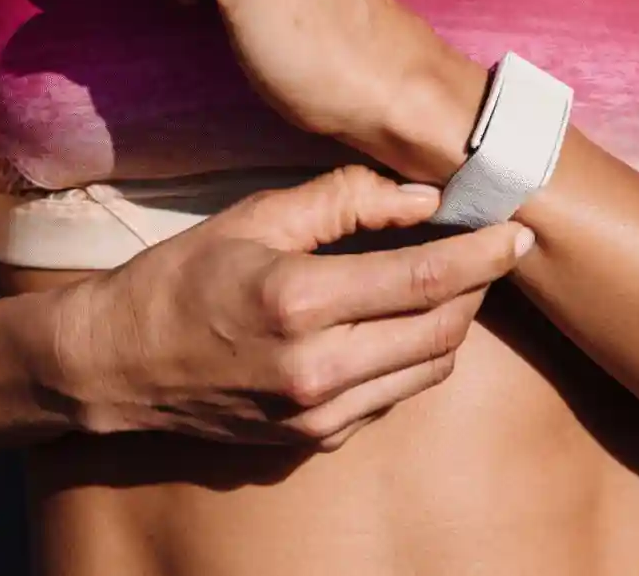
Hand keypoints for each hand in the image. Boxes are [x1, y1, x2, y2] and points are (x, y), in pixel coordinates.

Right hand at [51, 166, 530, 449]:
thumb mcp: (256, 217)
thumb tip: (422, 197)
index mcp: (299, 302)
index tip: (519, 231)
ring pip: (428, 368)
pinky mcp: (314, 440)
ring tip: (446, 282)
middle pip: (442, 329)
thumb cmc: (183, 277)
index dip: (483, 255)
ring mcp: (317, 414)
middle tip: (487, 250)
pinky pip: (392, 396)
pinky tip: (396, 323)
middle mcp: (315, 369)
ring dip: (451, 324)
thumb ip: (345, 200)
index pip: (423, 280)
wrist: (118, 363)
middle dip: (478, 287)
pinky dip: (410, 356)